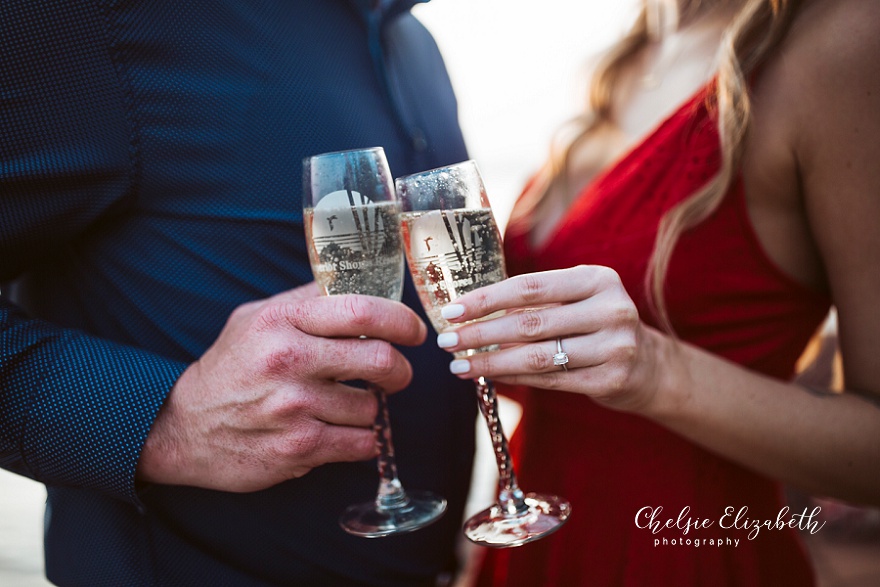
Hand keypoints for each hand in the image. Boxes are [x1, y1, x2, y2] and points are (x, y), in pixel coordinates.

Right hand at [138, 282, 426, 491]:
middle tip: (396, 372)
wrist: (183, 427)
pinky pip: (361, 443)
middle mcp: (289, 360)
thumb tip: (367, 286)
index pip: (362, 310)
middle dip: (400, 369)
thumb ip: (308, 301)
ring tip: (350, 404)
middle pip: (380, 360)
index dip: (401, 320)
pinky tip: (343, 430)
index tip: (414, 330)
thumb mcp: (257, 317)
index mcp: (282, 320)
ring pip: (373, 406)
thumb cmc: (231, 367)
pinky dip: (362, 439)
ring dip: (372, 408)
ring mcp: (294, 407)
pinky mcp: (299, 447)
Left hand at [436, 265, 662, 411]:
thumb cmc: (596, 325)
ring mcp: (616, 346)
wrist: (649, 366)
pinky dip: (515, 378)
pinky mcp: (612, 379)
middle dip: (480, 333)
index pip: (530, 286)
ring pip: (537, 356)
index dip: (486, 299)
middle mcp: (610, 309)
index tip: (452, 310)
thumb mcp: (577, 300)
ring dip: (491, 361)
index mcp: (597, 278)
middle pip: (530, 322)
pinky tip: (489, 376)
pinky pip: (551, 380)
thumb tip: (470, 310)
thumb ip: (536, 302)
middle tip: (446, 341)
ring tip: (459, 366)